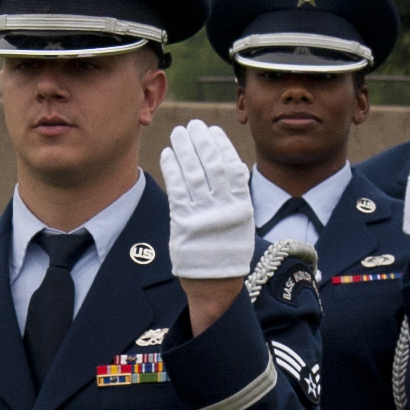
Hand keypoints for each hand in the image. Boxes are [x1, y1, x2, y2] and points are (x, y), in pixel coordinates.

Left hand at [156, 118, 255, 279]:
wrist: (215, 284)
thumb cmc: (225, 249)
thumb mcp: (239, 222)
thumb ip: (234, 195)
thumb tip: (231, 166)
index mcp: (241, 205)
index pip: (232, 166)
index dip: (221, 145)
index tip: (212, 130)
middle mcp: (224, 208)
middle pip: (212, 165)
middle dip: (201, 141)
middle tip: (192, 125)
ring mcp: (204, 215)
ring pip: (194, 174)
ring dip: (185, 150)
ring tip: (178, 133)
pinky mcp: (184, 224)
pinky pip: (177, 190)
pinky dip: (172, 169)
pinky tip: (168, 154)